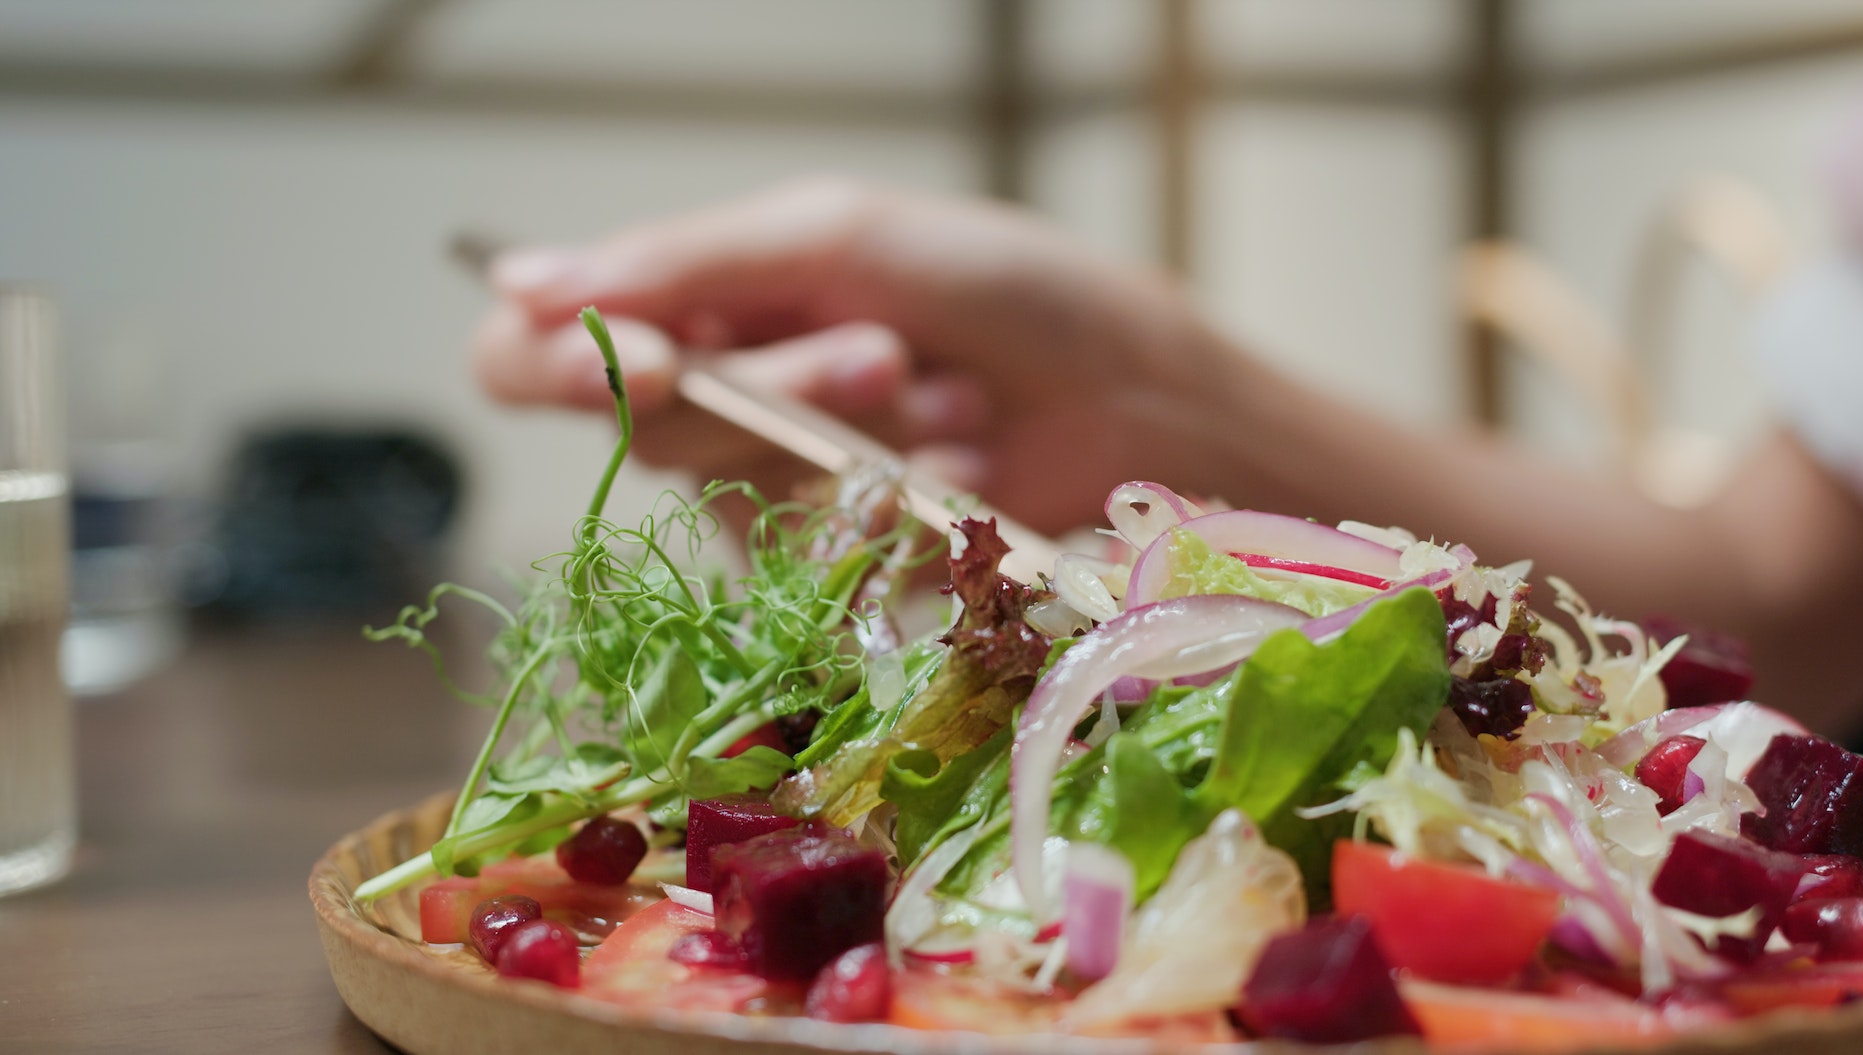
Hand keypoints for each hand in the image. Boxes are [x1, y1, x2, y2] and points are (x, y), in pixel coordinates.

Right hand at [471, 178, 1230, 532]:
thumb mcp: (840, 239)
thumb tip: (514, 280)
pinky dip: (889, 507)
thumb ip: (685, 263)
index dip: (558, 366)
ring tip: (946, 398)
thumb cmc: (1002, 289)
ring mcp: (772, 488)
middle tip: (883, 354)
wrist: (1136, 393)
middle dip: (775, 389)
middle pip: (644, 430)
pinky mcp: (830, 567)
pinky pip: (804, 559)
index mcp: (693, 304)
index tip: (653, 362)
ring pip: (730, 495)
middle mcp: (713, 400)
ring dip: (847, 442)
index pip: (531, 351)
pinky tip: (961, 470)